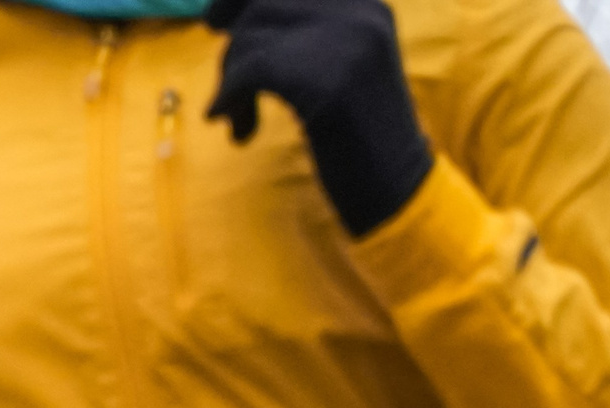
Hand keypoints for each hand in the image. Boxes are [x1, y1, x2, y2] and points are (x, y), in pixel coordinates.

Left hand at [206, 0, 433, 238]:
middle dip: (233, 48)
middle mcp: (360, 12)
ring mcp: (347, 42)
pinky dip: (231, 98)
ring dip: (231, 81)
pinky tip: (238, 131)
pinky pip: (252, 70)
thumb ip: (299, 36)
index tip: (214, 23)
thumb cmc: (354, 136)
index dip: (240, 0)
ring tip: (242, 121)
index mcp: (365, 5)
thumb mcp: (335, 68)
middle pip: (262, 5)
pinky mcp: (328, 80)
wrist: (394, 187)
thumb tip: (218, 13)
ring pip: (252, 35)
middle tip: (228, 91)